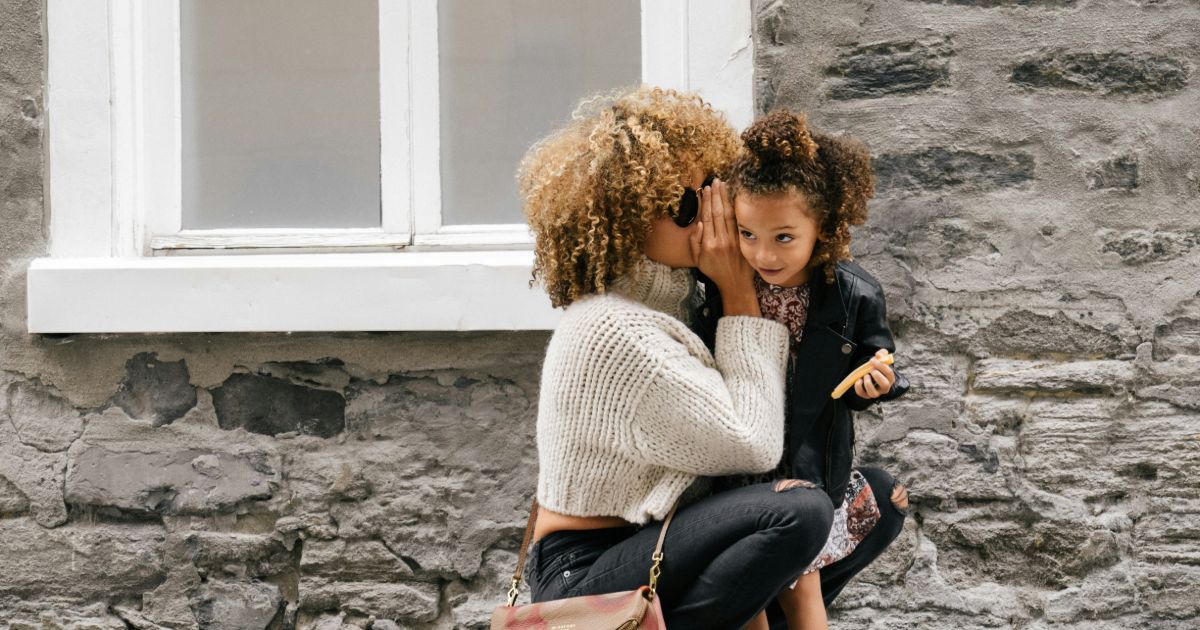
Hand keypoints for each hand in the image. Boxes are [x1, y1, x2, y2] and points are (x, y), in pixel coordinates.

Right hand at [689, 179, 755, 304]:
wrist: (735, 283)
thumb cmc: (714, 271)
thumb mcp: (698, 260)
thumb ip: (695, 242)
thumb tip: (699, 224)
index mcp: (708, 244)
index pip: (706, 217)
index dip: (705, 202)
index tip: (705, 189)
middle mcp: (721, 240)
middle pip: (717, 212)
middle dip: (716, 195)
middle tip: (715, 181)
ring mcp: (734, 240)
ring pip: (729, 214)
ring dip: (726, 198)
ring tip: (724, 185)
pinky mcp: (743, 241)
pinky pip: (739, 222)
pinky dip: (737, 208)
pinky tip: (735, 198)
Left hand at [852, 348, 895, 398]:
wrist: (869, 372)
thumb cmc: (877, 366)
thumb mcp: (881, 358)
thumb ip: (882, 353)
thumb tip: (878, 354)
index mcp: (890, 378)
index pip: (889, 373)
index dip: (881, 366)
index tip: (872, 360)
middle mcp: (884, 387)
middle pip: (885, 385)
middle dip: (878, 377)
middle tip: (871, 370)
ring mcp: (876, 392)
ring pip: (874, 394)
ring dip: (868, 384)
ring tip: (865, 375)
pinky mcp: (866, 395)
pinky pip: (862, 394)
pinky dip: (859, 387)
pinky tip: (858, 380)